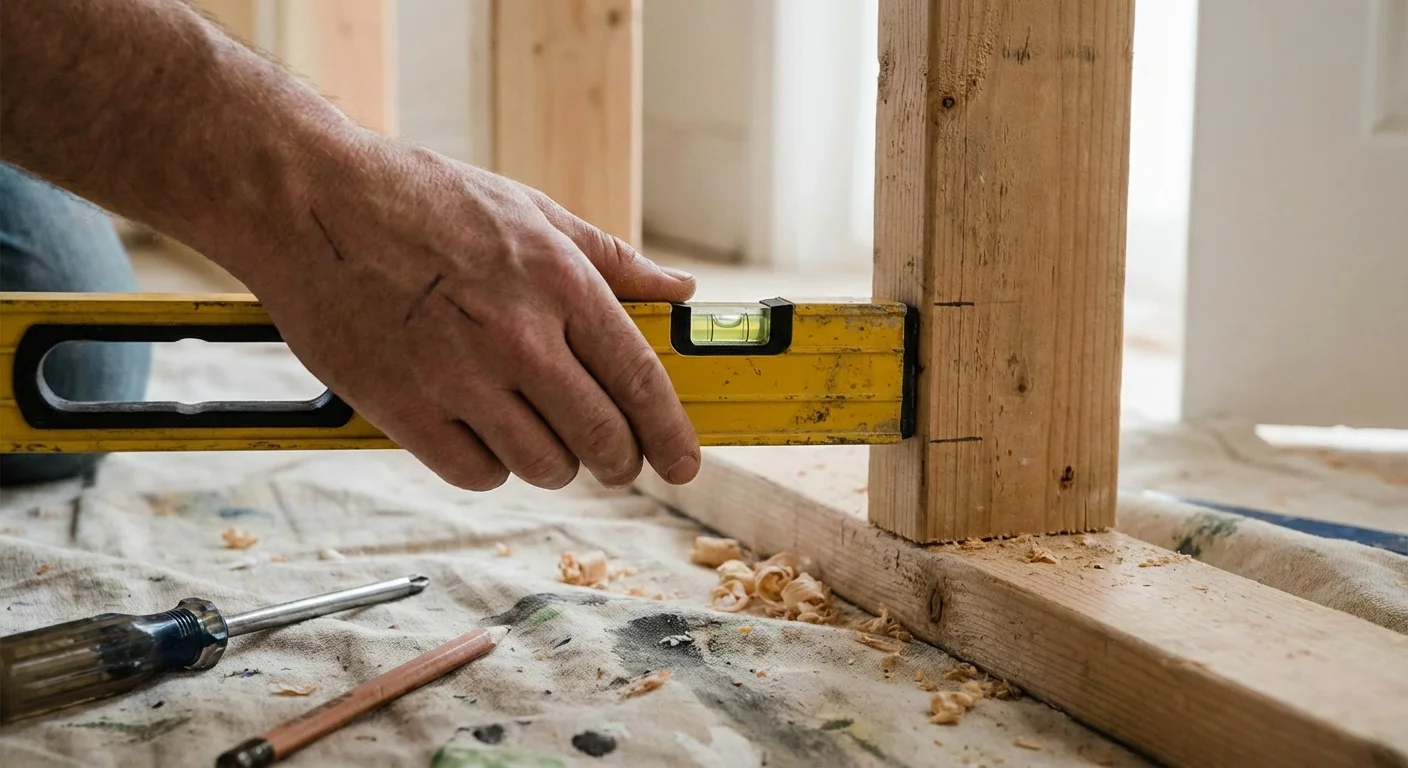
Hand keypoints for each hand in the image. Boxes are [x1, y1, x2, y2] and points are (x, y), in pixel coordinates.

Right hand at [245, 136, 700, 490]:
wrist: (311, 202)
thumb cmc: (423, 200)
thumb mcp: (530, 211)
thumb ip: (611, 259)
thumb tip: (678, 290)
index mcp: (558, 280)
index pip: (640, 378)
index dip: (670, 432)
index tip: (684, 462)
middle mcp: (516, 334)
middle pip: (601, 438)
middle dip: (621, 461)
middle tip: (616, 460)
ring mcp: (458, 377)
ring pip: (544, 466)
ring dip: (552, 463)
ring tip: (537, 433)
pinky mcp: (403, 408)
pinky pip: (476, 474)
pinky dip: (488, 466)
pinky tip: (480, 433)